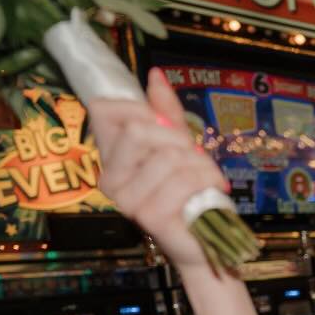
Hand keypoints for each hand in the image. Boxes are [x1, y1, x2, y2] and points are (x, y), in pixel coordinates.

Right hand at [91, 68, 228, 271]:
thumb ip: (166, 112)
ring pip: (167, 156)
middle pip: (138, 130)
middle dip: (177, 139)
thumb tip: (155, 75)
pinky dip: (206, 181)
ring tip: (205, 180)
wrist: (206, 239)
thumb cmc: (190, 192)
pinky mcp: (148, 216)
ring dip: (199, 165)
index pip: (104, 110)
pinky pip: (182, 180)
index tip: (167, 125)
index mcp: (112, 158)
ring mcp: (126, 199)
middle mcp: (110, 178)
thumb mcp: (179, 145)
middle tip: (193, 158)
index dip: (141, 109)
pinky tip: (210, 193)